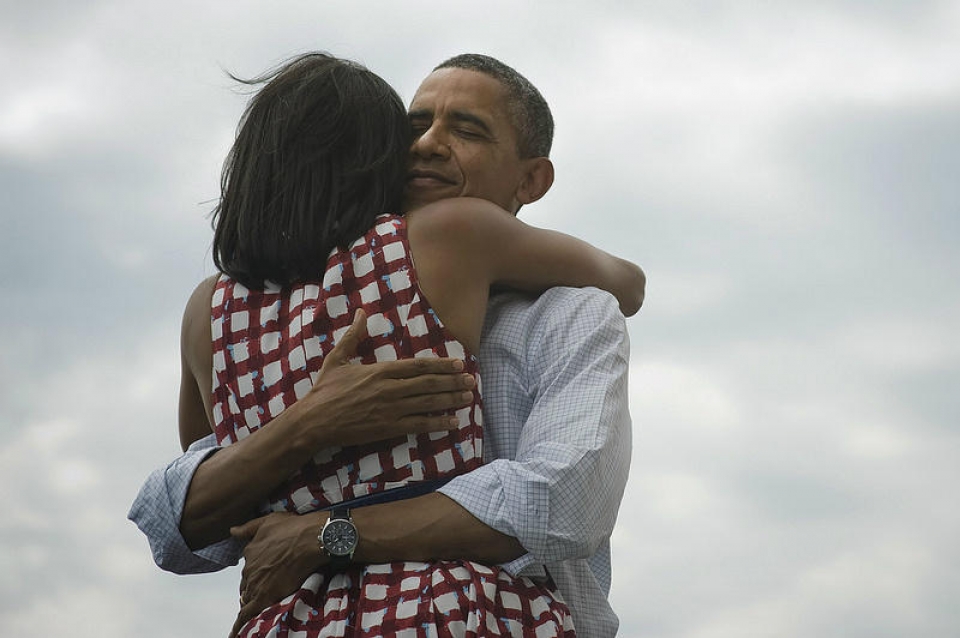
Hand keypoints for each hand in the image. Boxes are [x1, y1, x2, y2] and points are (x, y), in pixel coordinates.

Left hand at [229, 512, 325, 636]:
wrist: (310, 539)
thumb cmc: (294, 528)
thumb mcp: (268, 521)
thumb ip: (248, 528)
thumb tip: (232, 530)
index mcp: (250, 552)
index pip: (248, 568)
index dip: (254, 574)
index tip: (261, 576)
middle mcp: (249, 568)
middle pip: (247, 584)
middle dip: (253, 588)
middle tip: (265, 590)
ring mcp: (255, 583)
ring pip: (247, 598)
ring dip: (250, 602)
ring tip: (257, 608)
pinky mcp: (264, 596)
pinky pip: (246, 615)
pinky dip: (239, 625)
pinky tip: (235, 633)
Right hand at [291, 308, 476, 448]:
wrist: (314, 421)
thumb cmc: (325, 390)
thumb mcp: (337, 358)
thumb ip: (353, 336)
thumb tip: (360, 312)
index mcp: (380, 370)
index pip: (418, 365)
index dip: (441, 364)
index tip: (459, 364)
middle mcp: (389, 388)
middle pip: (428, 383)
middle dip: (452, 382)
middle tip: (471, 381)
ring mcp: (391, 409)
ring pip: (428, 403)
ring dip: (450, 399)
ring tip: (468, 397)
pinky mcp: (388, 428)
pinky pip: (419, 425)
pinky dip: (438, 423)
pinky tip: (453, 422)